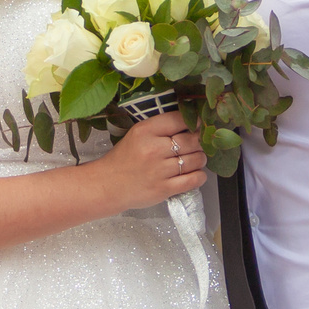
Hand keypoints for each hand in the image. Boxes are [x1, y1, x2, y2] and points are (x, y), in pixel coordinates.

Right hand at [97, 111, 211, 211]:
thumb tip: (193, 125)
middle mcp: (153, 149)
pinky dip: (199, 176)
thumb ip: (161, 128)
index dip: (193, 122)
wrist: (108, 185)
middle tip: (196, 145)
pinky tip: (195, 173)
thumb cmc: (125, 158)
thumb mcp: (137, 134)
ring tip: (195, 159)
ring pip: (196, 160)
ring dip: (200, 159)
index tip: (197, 126)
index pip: (179, 119)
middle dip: (198, 142)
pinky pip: (193, 180)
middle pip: (191, 140)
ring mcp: (159, 170)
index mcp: (145, 131)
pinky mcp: (164, 189)